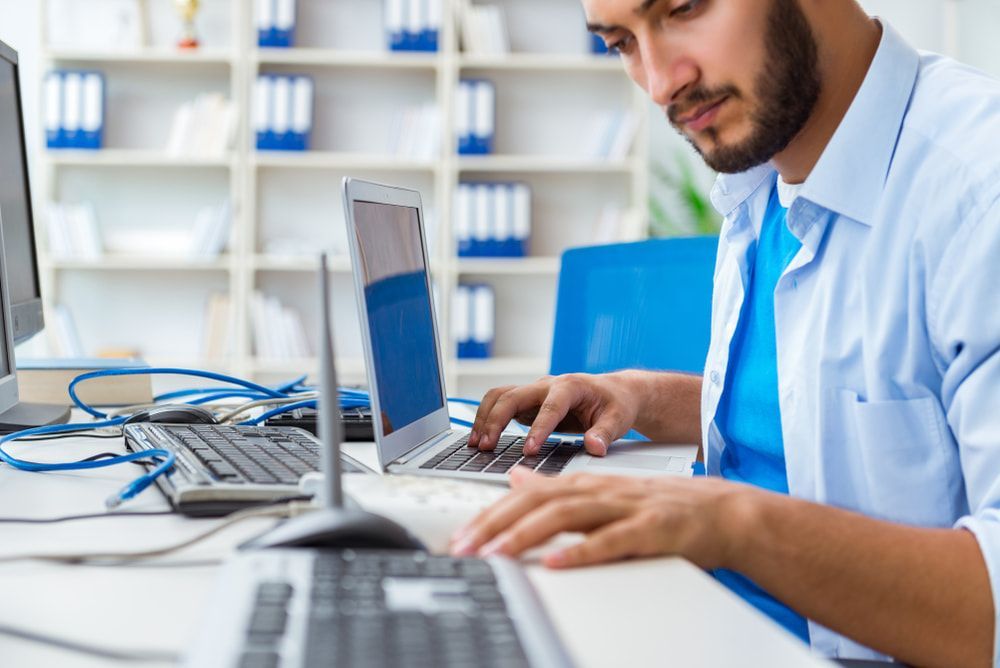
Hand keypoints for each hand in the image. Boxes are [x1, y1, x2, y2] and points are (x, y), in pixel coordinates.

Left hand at [450, 467, 751, 569]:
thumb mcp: (601, 492)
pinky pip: (612, 540)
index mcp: (584, 483)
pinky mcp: (651, 528)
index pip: (525, 495)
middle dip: (495, 524)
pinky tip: (555, 563)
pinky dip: (581, 551)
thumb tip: (515, 480)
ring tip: (496, 553)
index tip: (459, 537)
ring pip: (567, 515)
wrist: (722, 510)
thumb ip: (556, 487)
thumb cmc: (660, 507)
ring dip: (526, 534)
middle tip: (464, 547)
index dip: (489, 514)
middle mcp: (599, 490)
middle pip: (537, 502)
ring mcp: (625, 507)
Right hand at [468, 372, 643, 455]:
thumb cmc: (616, 404)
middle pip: (513, 395)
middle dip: (497, 420)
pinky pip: (500, 404)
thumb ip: (605, 433)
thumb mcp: (618, 419)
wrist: (614, 393)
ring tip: (476, 444)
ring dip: (485, 418)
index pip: (550, 407)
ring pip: (500, 396)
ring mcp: (534, 392)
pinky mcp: (527, 402)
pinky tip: (480, 439)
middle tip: (486, 446)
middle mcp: (547, 385)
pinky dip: (486, 418)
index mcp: (570, 386)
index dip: (538, 429)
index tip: (529, 451)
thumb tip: (594, 448)